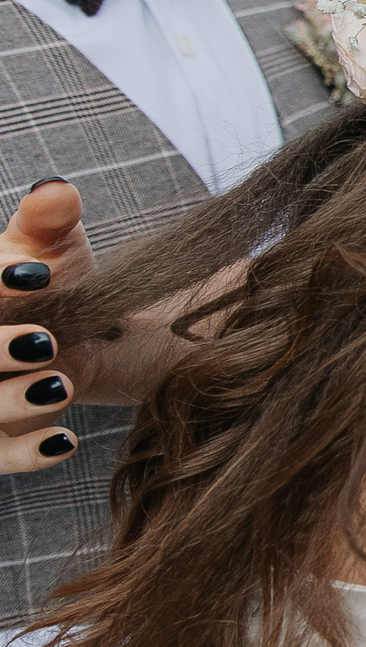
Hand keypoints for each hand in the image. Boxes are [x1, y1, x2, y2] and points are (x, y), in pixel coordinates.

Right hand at [0, 179, 84, 472]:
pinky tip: (63, 440)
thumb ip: (50, 220)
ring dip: (10, 402)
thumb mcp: (49, 246)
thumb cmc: (47, 282)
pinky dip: (27, 454)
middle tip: (43, 341)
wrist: (74, 332)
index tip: (37, 274)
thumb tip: (58, 192)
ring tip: (59, 384)